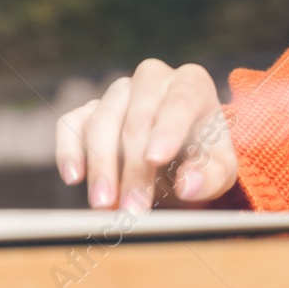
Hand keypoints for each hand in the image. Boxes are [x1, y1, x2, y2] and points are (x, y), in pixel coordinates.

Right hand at [54, 58, 237, 211]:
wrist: (177, 157)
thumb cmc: (202, 159)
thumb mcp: (219, 171)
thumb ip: (211, 176)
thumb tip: (188, 185)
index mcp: (192, 85)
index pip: (180, 100)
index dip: (167, 129)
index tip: (156, 159)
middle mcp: (152, 80)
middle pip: (138, 117)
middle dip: (134, 166)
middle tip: (133, 208)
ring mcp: (117, 93)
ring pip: (102, 120)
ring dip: (101, 165)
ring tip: (105, 204)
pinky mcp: (87, 111)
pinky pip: (71, 123)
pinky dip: (69, 149)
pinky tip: (74, 177)